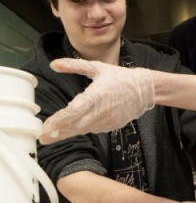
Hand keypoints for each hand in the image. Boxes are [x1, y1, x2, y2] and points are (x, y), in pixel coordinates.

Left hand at [40, 58, 154, 143]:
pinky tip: (76, 127)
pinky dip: (83, 128)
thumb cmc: (120, 77)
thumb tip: (54, 64)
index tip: (46, 126)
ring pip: (83, 129)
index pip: (74, 111)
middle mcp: (101, 110)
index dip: (59, 120)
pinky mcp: (112, 125)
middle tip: (43, 138)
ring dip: (68, 132)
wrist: (144, 89)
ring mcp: (108, 120)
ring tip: (53, 136)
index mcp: (97, 94)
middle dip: (58, 132)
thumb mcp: (97, 68)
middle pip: (75, 125)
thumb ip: (74, 66)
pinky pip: (94, 129)